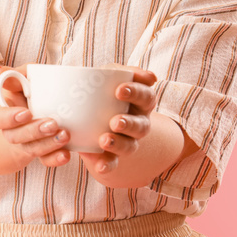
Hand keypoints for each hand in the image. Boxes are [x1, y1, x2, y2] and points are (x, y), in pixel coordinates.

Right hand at [0, 65, 71, 168]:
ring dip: (48, 144)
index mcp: (1, 112)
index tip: (26, 113)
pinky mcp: (40, 152)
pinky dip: (55, 158)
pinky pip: (44, 159)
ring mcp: (25, 144)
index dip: (8, 118)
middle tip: (52, 124)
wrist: (37, 109)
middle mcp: (10, 131)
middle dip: (34, 131)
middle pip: (15, 137)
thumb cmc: (29, 90)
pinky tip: (66, 154)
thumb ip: (13, 76)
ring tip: (65, 135)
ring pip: (31, 149)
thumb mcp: (22, 80)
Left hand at [77, 64, 157, 182]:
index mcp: (141, 102)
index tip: (119, 90)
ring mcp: (127, 141)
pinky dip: (106, 164)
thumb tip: (151, 77)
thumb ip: (121, 71)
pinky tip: (99, 165)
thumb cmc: (103, 88)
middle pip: (141, 126)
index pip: (146, 96)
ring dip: (118, 144)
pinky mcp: (111, 155)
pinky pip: (112, 163)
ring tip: (104, 140)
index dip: (136, 93)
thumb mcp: (108, 75)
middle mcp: (138, 123)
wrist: (86, 114)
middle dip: (129, 124)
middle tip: (115, 121)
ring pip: (129, 146)